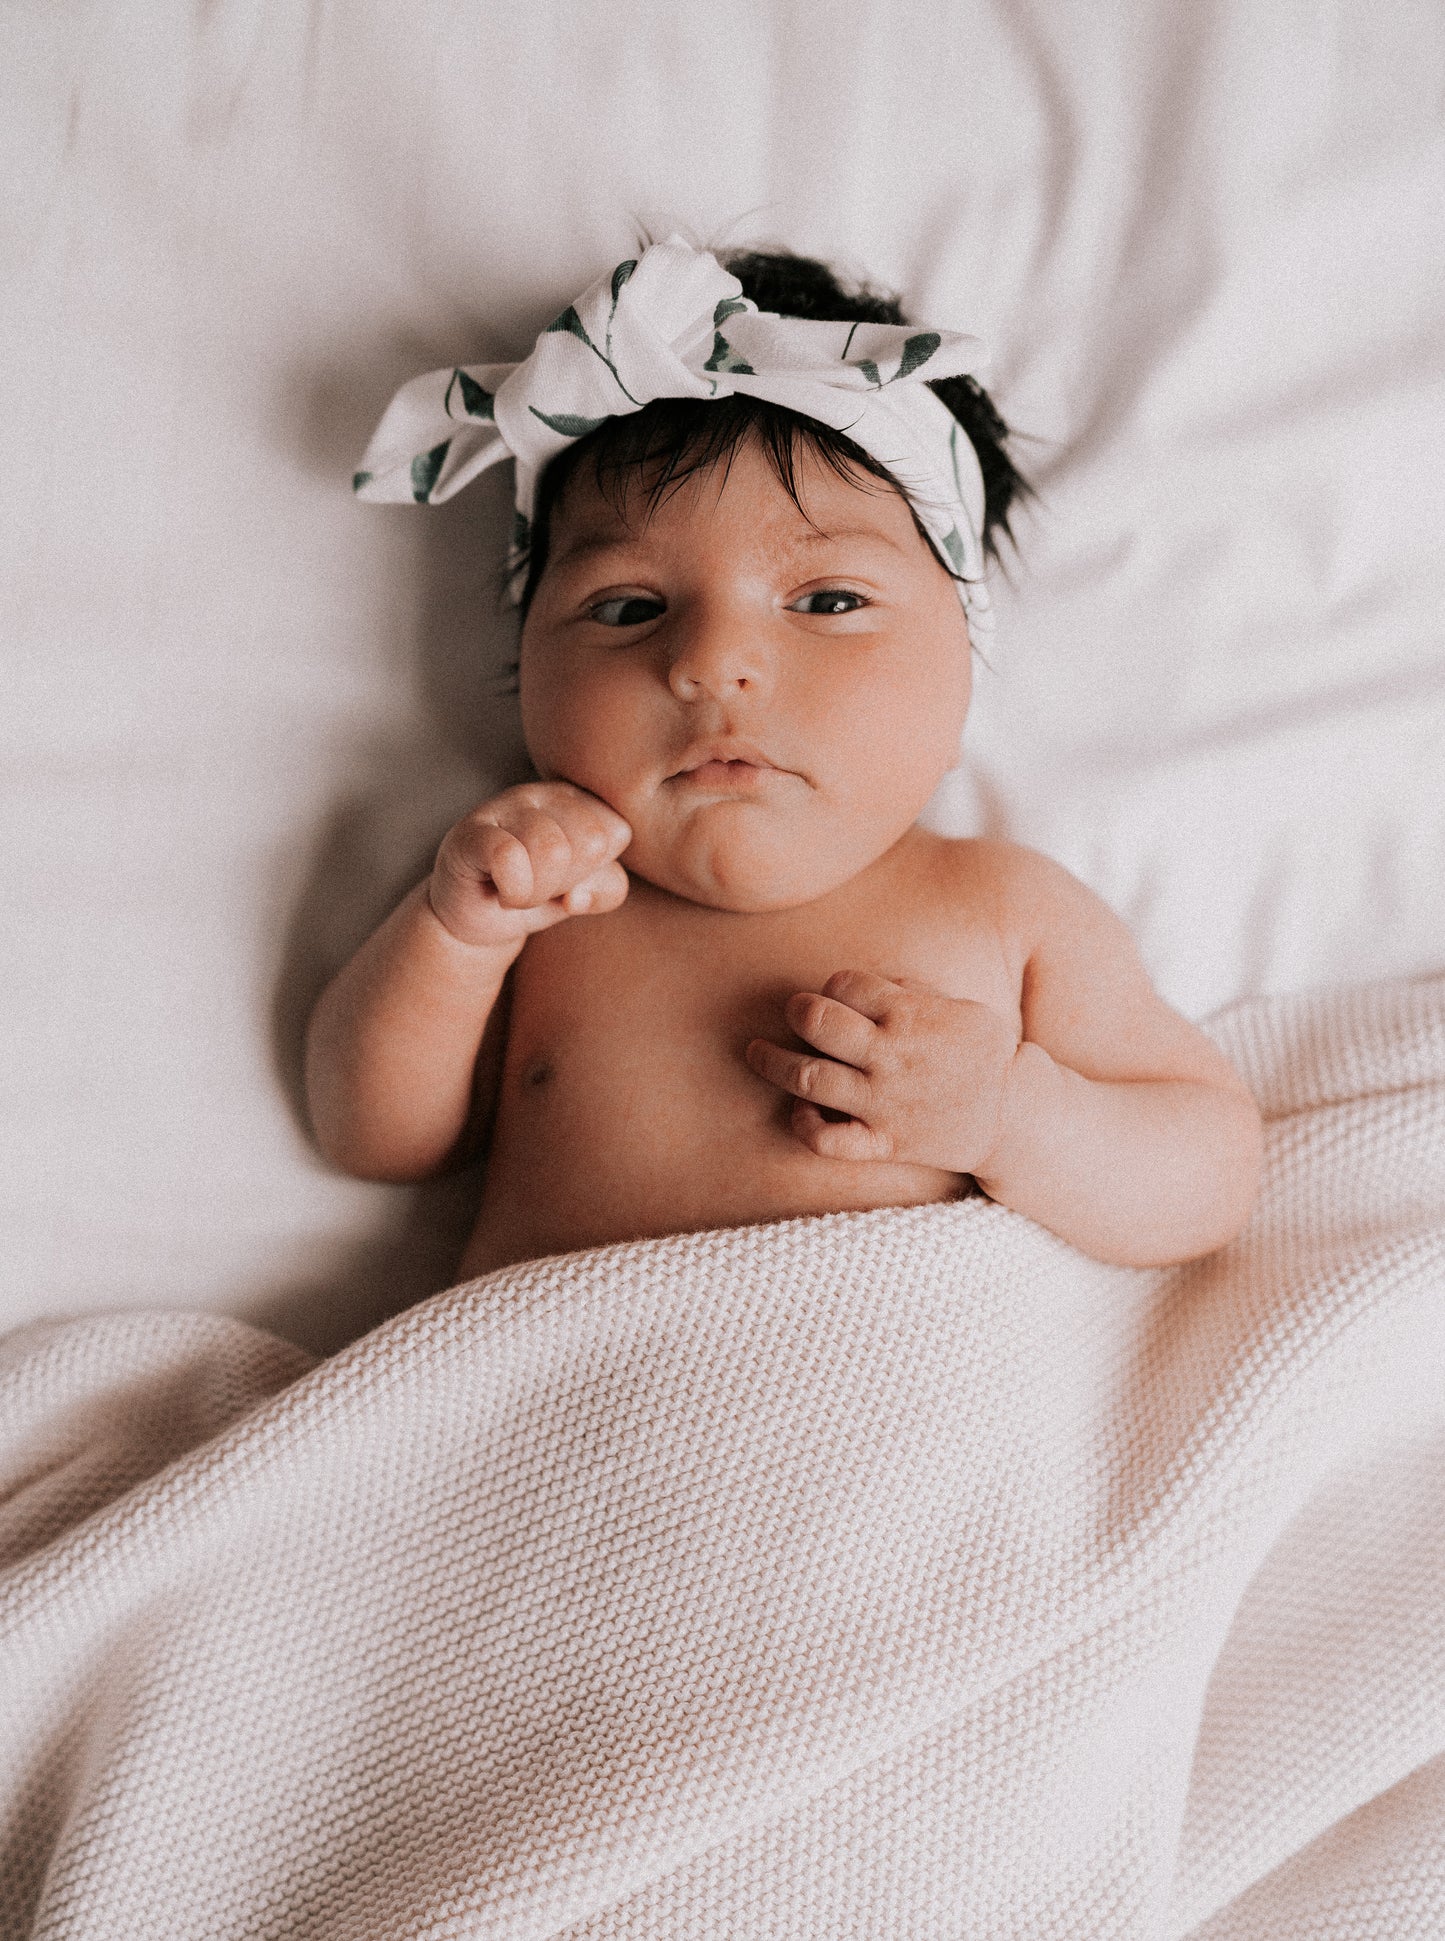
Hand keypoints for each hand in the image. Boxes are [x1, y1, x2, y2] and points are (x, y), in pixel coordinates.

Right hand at [428, 781, 631, 949]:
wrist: (477, 916)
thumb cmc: (537, 894)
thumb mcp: (585, 894)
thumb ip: (608, 889)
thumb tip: (575, 896)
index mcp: (581, 799)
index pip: (615, 833)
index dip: (594, 871)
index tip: (567, 877)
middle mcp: (546, 791)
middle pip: (589, 841)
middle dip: (567, 881)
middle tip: (539, 885)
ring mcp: (505, 805)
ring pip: (551, 850)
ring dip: (537, 892)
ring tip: (519, 889)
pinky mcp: (471, 831)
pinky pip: (509, 859)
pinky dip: (512, 892)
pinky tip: (500, 890)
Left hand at [745, 970, 1021, 1172]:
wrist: (1015, 1115)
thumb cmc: (985, 1052)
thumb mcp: (958, 1004)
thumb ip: (910, 988)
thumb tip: (870, 981)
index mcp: (909, 1014)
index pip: (844, 983)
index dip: (833, 985)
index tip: (836, 994)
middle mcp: (889, 1055)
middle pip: (816, 1020)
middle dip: (796, 1010)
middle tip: (795, 1013)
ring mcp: (881, 1101)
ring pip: (806, 1077)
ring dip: (771, 1061)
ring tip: (756, 1053)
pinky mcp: (883, 1141)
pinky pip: (827, 1139)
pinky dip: (804, 1125)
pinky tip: (801, 1111)